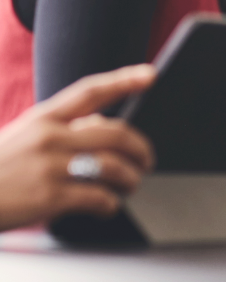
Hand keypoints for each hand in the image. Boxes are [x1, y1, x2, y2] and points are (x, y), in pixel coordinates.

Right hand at [0, 65, 155, 230]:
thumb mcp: (20, 138)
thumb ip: (60, 130)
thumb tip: (103, 124)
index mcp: (41, 119)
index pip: (90, 92)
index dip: (123, 80)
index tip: (149, 74)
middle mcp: (49, 138)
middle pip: (116, 134)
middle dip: (141, 149)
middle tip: (146, 161)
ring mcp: (50, 167)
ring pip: (115, 167)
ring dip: (132, 180)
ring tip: (130, 187)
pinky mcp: (50, 197)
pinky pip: (99, 198)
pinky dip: (111, 204)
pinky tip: (106, 207)